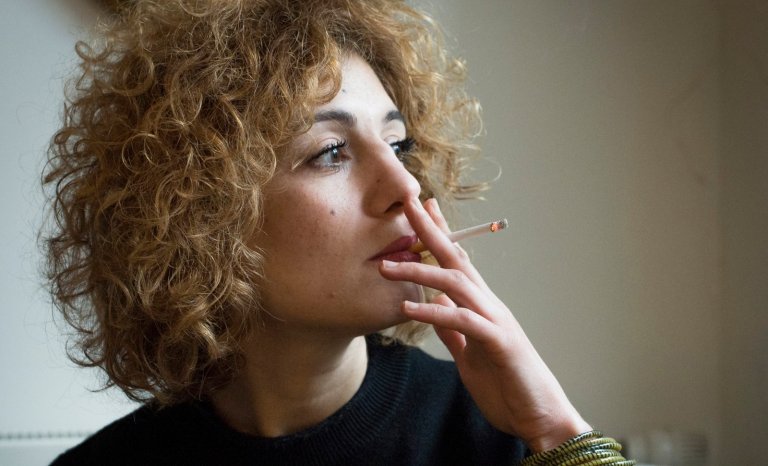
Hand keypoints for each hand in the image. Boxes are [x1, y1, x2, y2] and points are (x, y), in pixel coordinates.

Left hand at [378, 198, 591, 451]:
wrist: (539, 416)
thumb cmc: (507, 386)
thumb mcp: (469, 355)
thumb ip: (452, 331)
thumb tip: (434, 307)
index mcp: (481, 307)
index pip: (457, 262)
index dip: (440, 233)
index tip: (421, 208)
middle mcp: (489, 305)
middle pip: (457, 259)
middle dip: (432, 230)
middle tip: (408, 204)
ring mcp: (496, 321)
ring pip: (457, 283)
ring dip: (421, 271)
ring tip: (387, 266)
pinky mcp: (499, 343)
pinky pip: (462, 321)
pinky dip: (435, 313)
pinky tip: (409, 308)